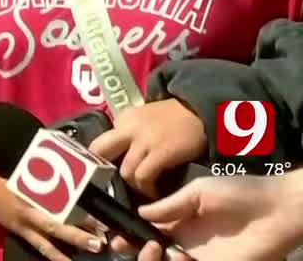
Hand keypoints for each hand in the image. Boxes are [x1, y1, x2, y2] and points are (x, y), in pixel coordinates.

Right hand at [0, 178, 106, 260]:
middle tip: (97, 242)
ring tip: (87, 253)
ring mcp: (25, 226)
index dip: (76, 206)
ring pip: (47, 242)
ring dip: (68, 250)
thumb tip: (72, 162)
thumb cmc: (11, 177)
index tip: (96, 212)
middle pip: (54, 226)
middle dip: (76, 235)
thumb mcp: (27, 170)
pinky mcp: (22, 234)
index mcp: (30, 192)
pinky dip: (55, 256)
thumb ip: (47, 170)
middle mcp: (28, 212)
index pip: (56, 200)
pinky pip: (40, 247)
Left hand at [88, 99, 205, 197]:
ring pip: (125, 171)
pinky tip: (156, 192)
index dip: (104, 158)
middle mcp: (128, 128)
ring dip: (134, 184)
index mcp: (123, 118)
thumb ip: (130, 131)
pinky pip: (143, 177)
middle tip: (117, 182)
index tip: (111, 170)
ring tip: (145, 188)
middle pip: (100, 150)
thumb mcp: (145, 117)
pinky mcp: (160, 153)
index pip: (101, 141)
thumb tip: (120, 152)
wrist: (203, 110)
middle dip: (103, 168)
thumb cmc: (176, 117)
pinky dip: (148, 189)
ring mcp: (143, 140)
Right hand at [132, 175, 300, 260]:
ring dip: (155, 260)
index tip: (115, 235)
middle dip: (137, 251)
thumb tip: (139, 212)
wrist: (277, 209)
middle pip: (152, 253)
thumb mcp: (198, 191)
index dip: (130, 235)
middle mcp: (186, 242)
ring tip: (162, 250)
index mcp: (180, 221)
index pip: (149, 231)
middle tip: (136, 244)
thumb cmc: (238, 193)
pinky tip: (181, 257)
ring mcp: (200, 258)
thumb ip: (169, 204)